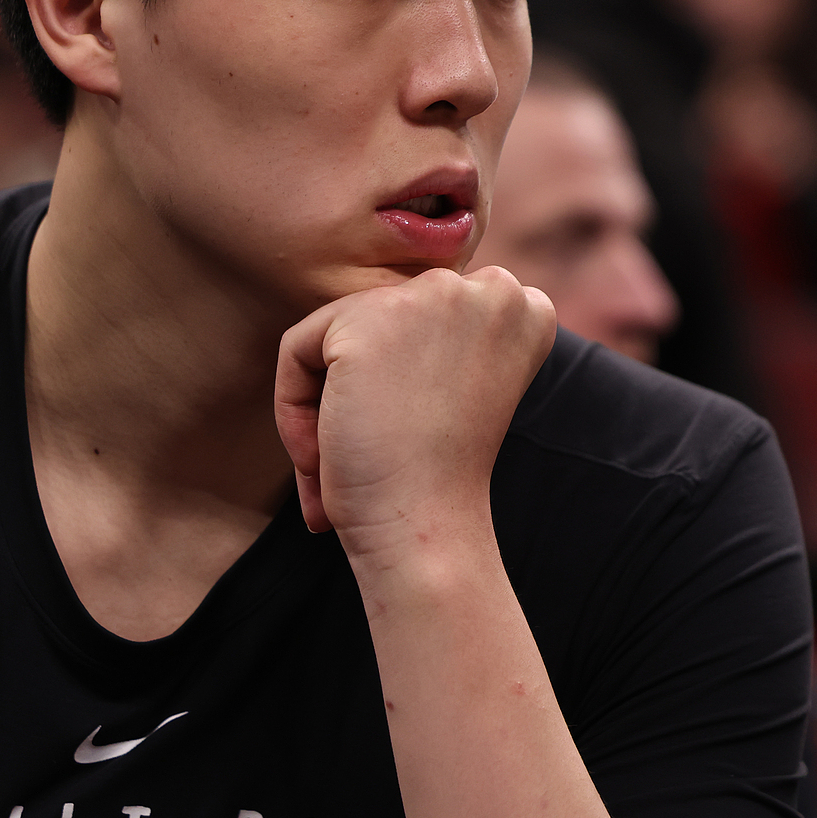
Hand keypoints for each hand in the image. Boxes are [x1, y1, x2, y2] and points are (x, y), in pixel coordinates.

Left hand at [273, 266, 554, 558]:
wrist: (426, 529)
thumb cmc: (434, 477)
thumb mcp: (454, 386)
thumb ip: (433, 336)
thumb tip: (381, 316)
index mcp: (522, 307)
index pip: (420, 315)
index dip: (400, 381)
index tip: (409, 437)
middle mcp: (492, 288)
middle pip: (378, 317)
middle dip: (358, 390)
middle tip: (368, 457)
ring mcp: (433, 295)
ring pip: (336, 333)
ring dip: (323, 403)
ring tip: (337, 463)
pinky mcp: (372, 316)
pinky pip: (297, 349)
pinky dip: (293, 408)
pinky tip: (324, 452)